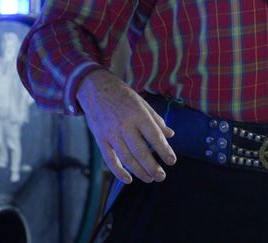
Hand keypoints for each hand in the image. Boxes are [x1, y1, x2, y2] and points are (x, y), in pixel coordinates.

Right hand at [76, 69, 176, 183]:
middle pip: (141, 152)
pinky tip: (128, 179)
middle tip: (161, 177)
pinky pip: (109, 159)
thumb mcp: (143, 104)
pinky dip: (118, 172)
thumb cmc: (123, 96)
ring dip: (139, 171)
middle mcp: (125, 125)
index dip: (164, 151)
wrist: (96, 88)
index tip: (172, 161)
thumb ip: (156, 120)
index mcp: (139, 115)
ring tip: (149, 179)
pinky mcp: (100, 139)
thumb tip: (170, 135)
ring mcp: (111, 133)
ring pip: (126, 158)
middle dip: (152, 167)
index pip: (155, 137)